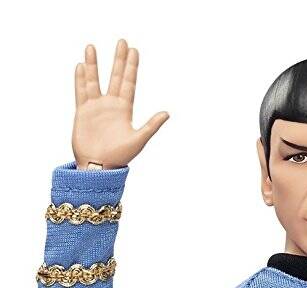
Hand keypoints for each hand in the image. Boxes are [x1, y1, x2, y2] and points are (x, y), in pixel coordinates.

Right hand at [72, 38, 168, 169]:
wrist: (98, 168)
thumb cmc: (119, 157)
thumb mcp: (138, 140)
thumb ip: (151, 126)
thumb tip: (167, 113)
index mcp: (124, 110)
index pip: (129, 83)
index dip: (131, 67)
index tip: (134, 50)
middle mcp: (110, 105)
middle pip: (115, 77)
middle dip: (118, 60)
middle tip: (122, 42)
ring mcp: (96, 107)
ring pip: (94, 80)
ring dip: (94, 64)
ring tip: (91, 47)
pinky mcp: (82, 112)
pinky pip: (81, 92)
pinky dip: (80, 79)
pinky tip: (81, 66)